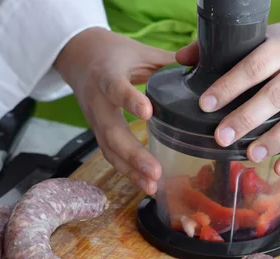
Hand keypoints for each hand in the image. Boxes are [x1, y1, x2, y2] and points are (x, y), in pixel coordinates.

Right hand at [54, 28, 175, 194]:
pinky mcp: (97, 133)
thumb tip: (201, 67)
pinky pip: (110, 154)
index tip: (148, 113)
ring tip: (152, 186)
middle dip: (133, 154)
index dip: (129, 100)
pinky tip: (146, 184)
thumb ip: (166, 61)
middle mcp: (97, 101)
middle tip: (155, 171)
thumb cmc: (112, 53)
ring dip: (131, 170)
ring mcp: (95, 120)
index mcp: (106, 75)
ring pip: (109, 149)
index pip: (115, 88)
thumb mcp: (137, 51)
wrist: (78, 58)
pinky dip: (127, 171)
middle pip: (111, 131)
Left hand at [176, 10, 279, 175]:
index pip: (255, 66)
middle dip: (246, 119)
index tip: (205, 105)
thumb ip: (222, 49)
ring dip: (275, 141)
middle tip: (221, 138)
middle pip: (277, 96)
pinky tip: (279, 167)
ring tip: (251, 156)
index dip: (229, 87)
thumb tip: (181, 58)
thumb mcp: (259, 37)